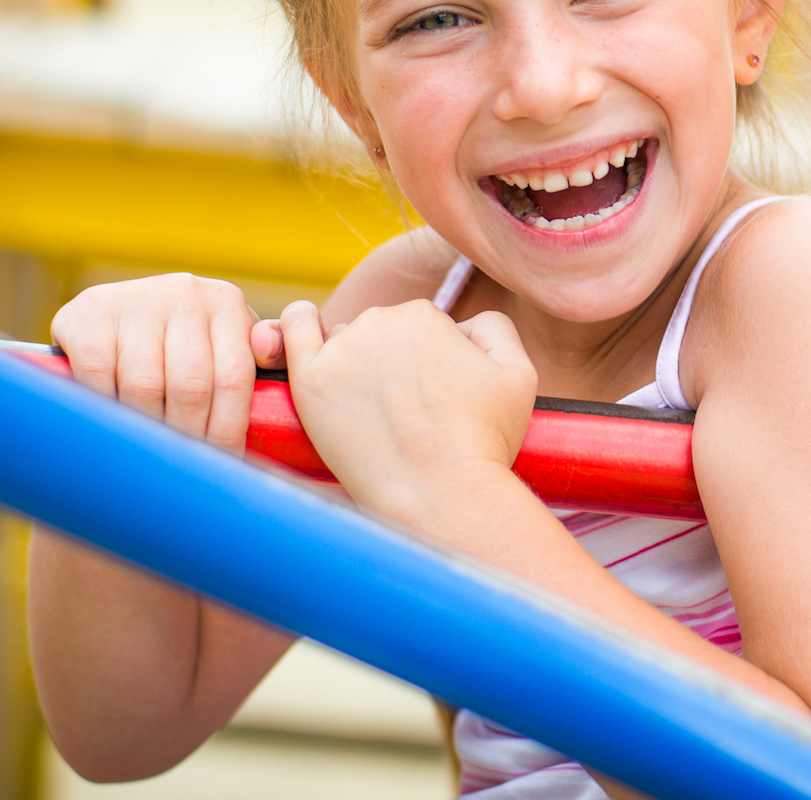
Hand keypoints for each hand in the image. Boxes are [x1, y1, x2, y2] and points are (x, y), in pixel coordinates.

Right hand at [50, 274, 278, 455]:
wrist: (107, 314)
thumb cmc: (180, 342)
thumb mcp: (225, 341)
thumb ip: (263, 352)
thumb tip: (270, 351)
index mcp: (225, 303)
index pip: (233, 378)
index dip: (227, 432)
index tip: (222, 468)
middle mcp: (185, 293)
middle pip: (191, 387)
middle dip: (188, 439)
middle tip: (183, 475)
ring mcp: (135, 300)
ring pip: (145, 386)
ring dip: (146, 430)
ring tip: (150, 460)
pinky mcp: (88, 314)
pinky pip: (98, 375)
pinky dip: (104, 409)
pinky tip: (111, 430)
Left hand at [278, 299, 537, 521]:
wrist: (442, 496)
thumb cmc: (484, 441)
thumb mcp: (519, 372)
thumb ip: (493, 327)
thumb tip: (459, 326)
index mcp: (424, 314)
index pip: (417, 325)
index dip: (428, 362)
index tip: (432, 401)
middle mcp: (380, 321)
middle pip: (378, 331)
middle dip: (390, 363)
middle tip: (405, 415)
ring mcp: (341, 351)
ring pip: (342, 341)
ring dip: (352, 364)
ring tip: (371, 414)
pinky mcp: (310, 381)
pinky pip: (292, 332)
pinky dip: (295, 330)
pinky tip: (303, 351)